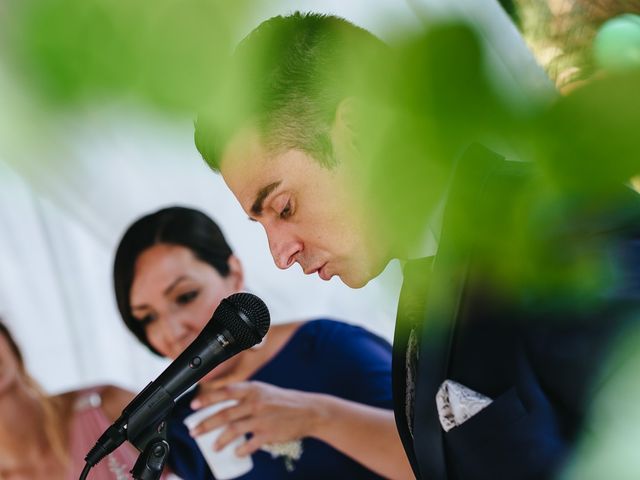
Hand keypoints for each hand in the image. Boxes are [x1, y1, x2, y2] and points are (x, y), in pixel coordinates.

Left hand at [189, 381, 320, 455]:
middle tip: (194, 431)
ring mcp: (262, 418)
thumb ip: (245, 396)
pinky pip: (249, 444)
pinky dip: (241, 450)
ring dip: (220, 440)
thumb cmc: (283, 401)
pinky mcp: (269, 434)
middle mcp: (255, 402)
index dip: (207, 399)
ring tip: (214, 447)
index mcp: (253, 389)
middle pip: (224, 414)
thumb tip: (222, 405)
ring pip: (233, 430)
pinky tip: (236, 453)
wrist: (308, 410)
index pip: (225, 392)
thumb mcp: (264, 391)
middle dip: (206, 424)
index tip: (193, 407)